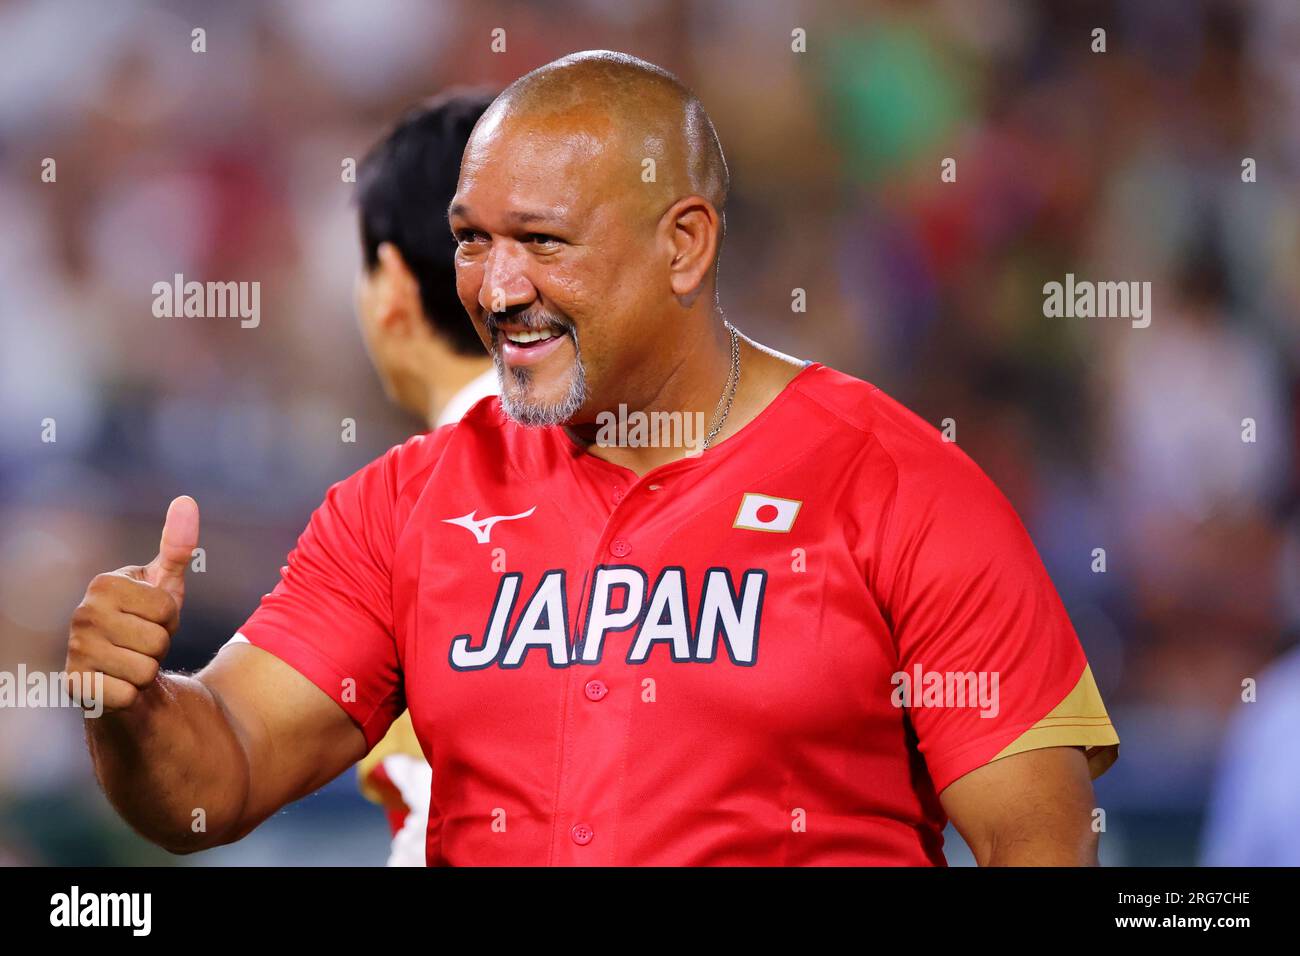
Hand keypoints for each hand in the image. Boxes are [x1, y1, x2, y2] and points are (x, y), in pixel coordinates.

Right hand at [67, 496, 199, 712]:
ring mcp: (75, 651)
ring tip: (132, 660)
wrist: (122, 668)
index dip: (170, 618)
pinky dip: (132, 694)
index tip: (152, 618)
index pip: (167, 608)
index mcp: (104, 585)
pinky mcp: (75, 686)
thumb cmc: (146, 620)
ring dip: (148, 670)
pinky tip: (119, 683)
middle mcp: (81, 615)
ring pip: (145, 670)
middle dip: (160, 646)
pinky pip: (128, 695)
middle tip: (143, 643)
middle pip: (158, 640)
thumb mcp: (166, 583)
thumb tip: (186, 500)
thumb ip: (178, 545)